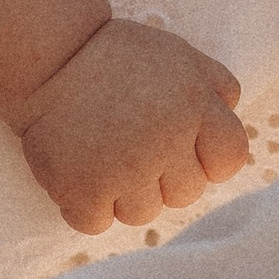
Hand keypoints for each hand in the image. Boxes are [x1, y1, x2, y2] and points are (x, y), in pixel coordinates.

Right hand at [16, 18, 249, 233]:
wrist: (47, 56)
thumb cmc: (113, 56)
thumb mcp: (177, 55)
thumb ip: (214, 84)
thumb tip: (232, 112)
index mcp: (194, 106)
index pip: (229, 160)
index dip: (207, 160)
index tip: (180, 149)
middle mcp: (167, 140)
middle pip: (186, 194)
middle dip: (162, 178)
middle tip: (130, 148)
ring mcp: (125, 169)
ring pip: (142, 214)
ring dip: (122, 194)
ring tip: (101, 157)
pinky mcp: (83, 189)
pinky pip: (97, 223)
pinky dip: (85, 206)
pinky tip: (77, 172)